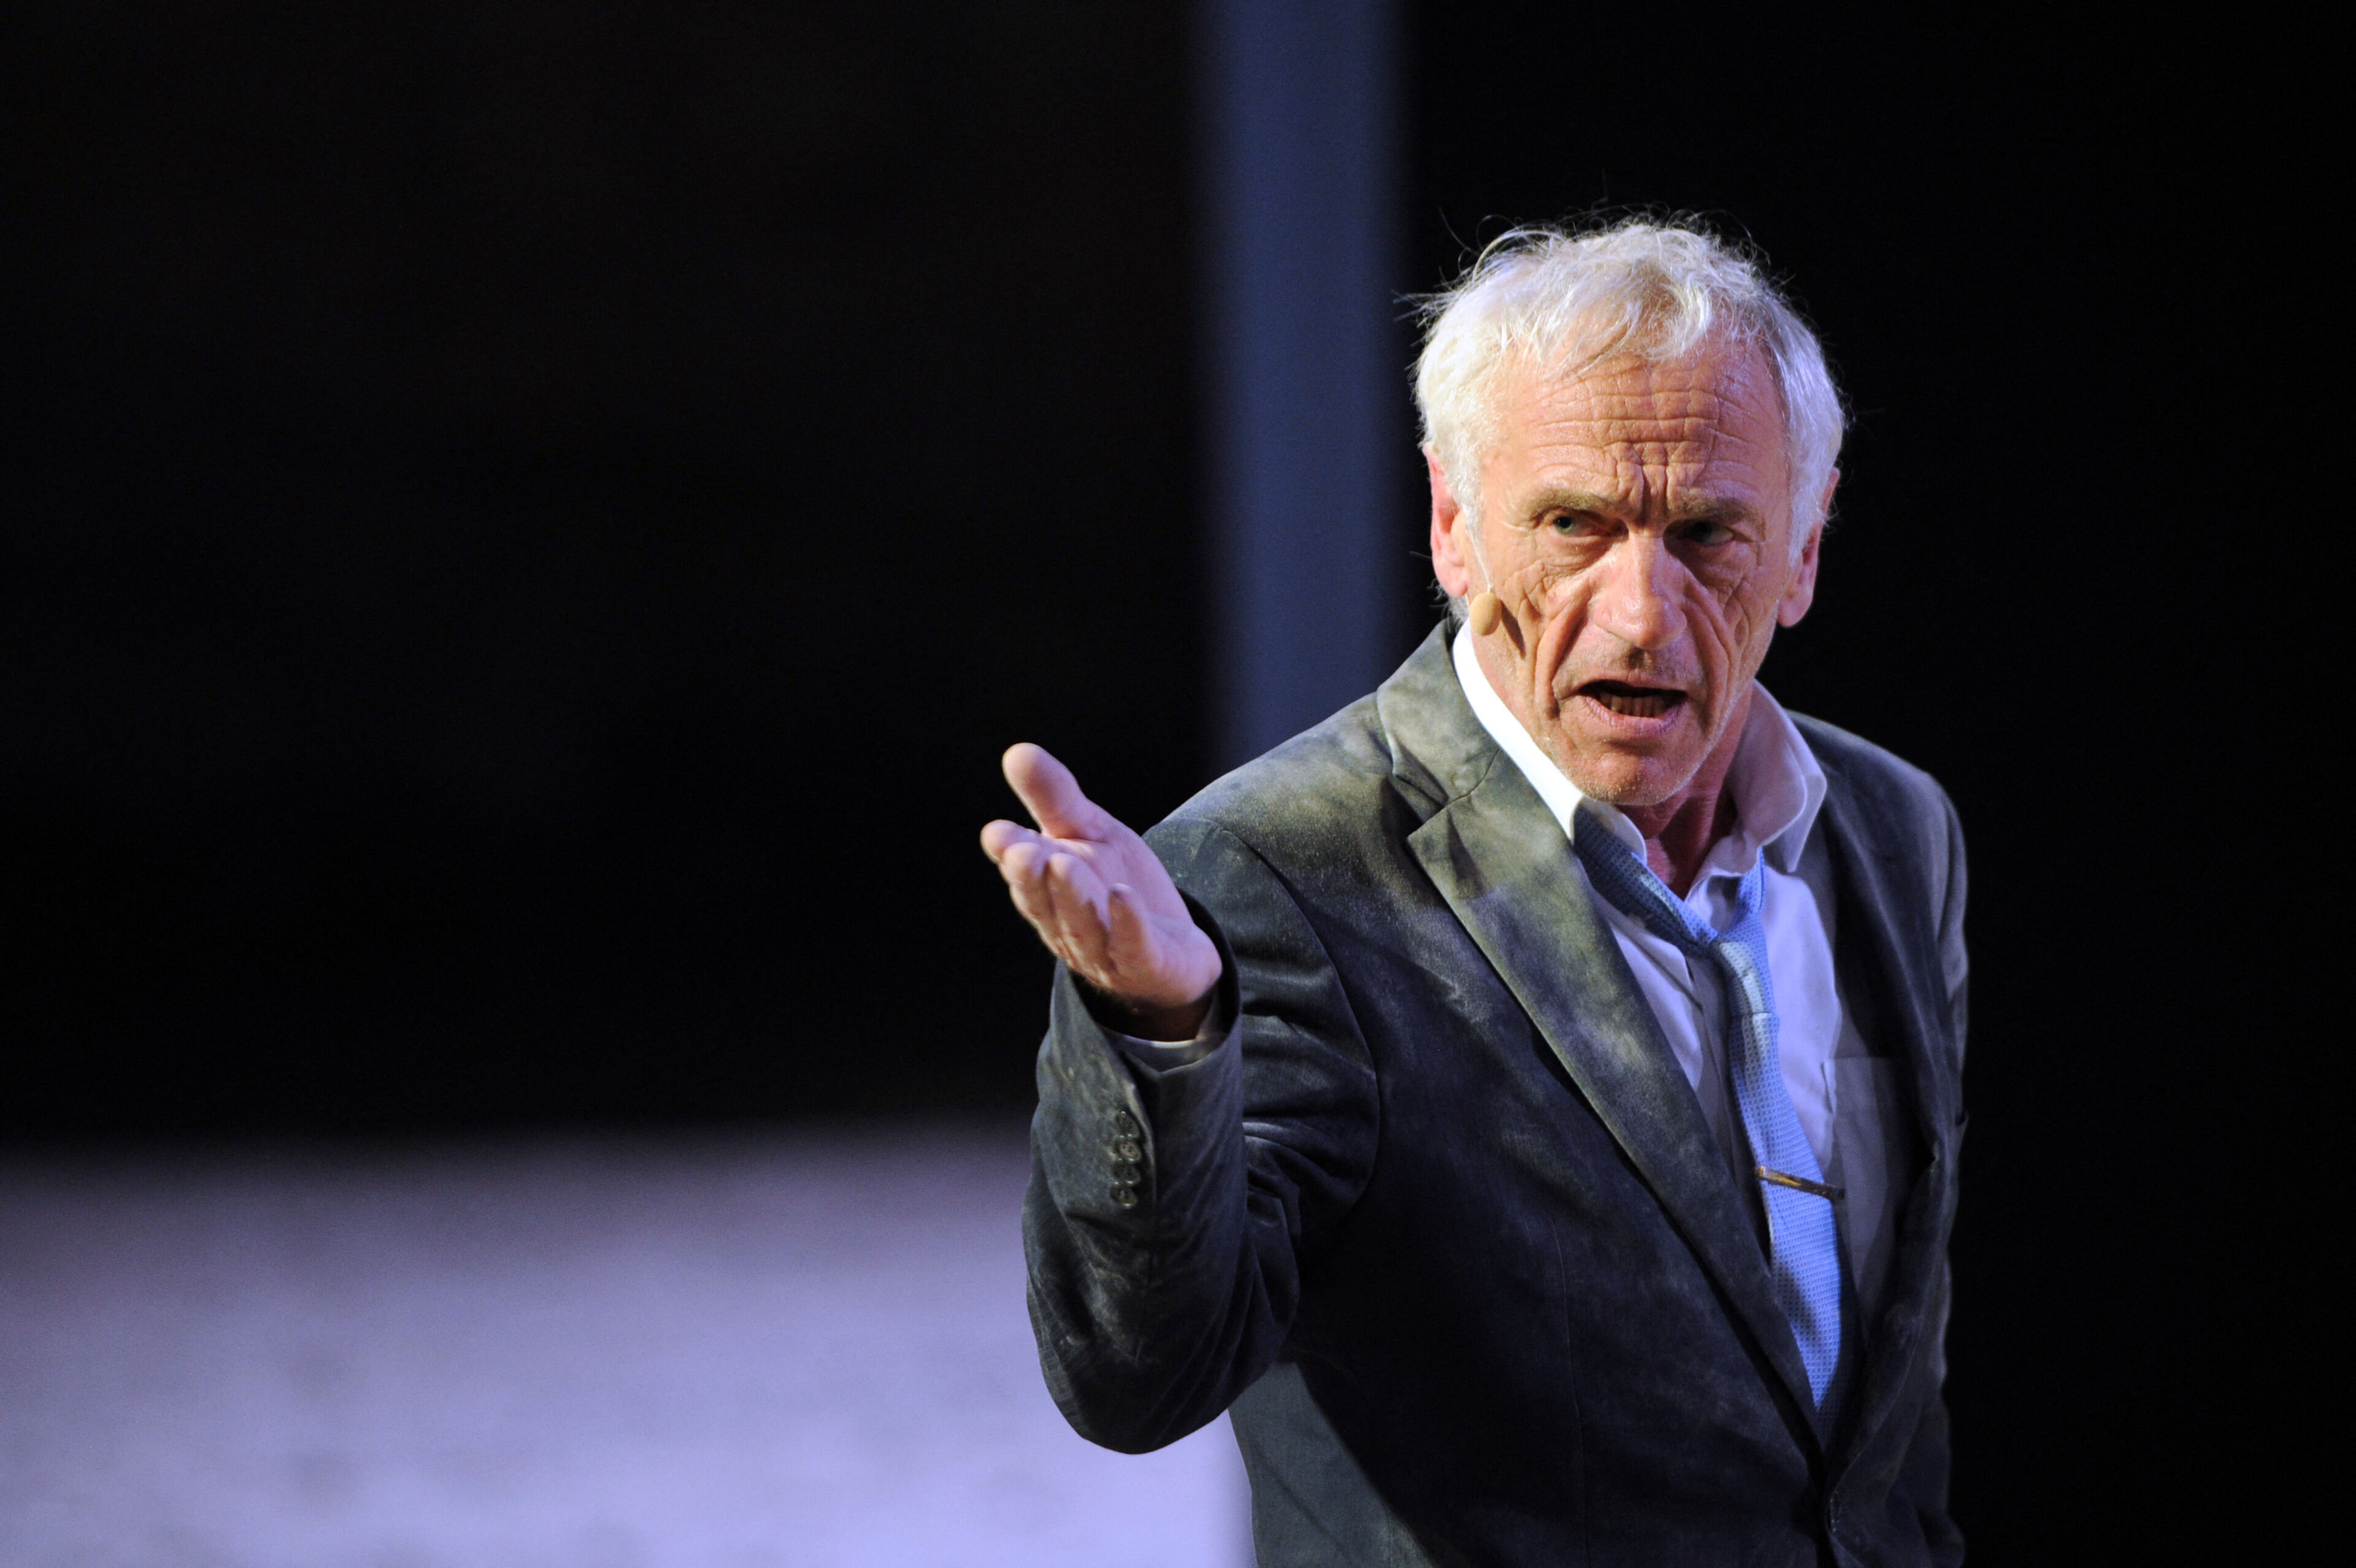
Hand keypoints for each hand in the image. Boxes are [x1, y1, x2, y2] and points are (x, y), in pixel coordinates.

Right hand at [981, 743, 1222, 1039]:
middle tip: (1023, 850)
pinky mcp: (1144, 966)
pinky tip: (1122, 896)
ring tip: (1064, 863)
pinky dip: (1126, 924)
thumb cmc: (1118, 887)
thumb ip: (1055, 800)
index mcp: (1048, 894)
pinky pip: (1132, 948)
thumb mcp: (1092, 835)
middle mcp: (1067, 926)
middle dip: (1032, 878)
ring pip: (1082, 927)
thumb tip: (1016, 752)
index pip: (1024, 875)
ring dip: (1072, 896)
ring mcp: (1103, 951)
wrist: (1176, 951)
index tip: (999, 833)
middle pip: (1045, 904)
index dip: (1010, 855)